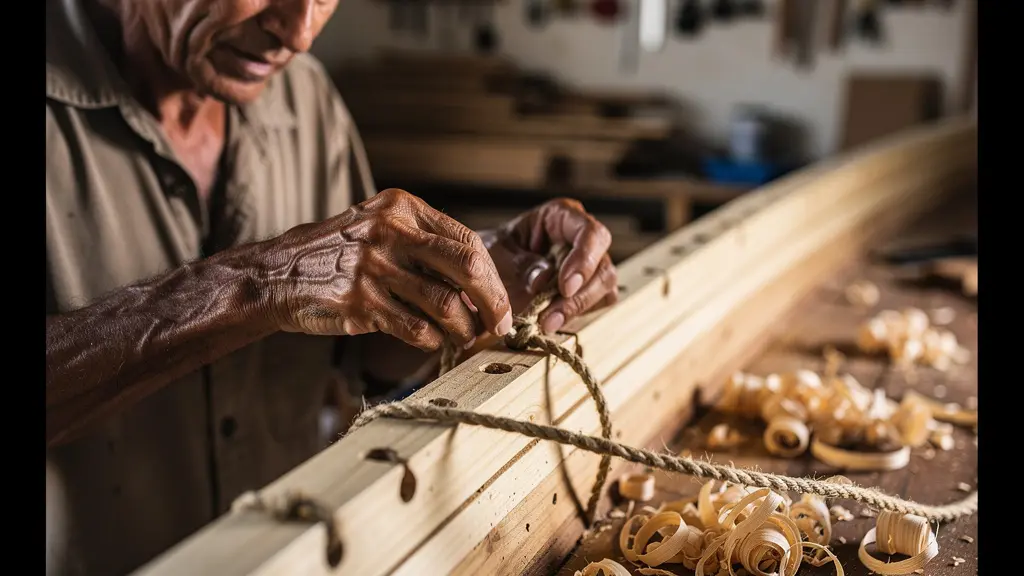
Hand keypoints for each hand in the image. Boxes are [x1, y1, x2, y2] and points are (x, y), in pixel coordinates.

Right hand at [261, 188, 511, 350]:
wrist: (278, 273)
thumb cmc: (338, 254)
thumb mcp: (378, 226)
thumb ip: (424, 244)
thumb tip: (478, 283)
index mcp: (402, 208)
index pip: (467, 241)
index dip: (492, 277)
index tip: (500, 301)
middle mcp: (390, 232)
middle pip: (466, 268)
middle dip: (493, 302)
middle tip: (500, 326)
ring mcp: (374, 267)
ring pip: (445, 304)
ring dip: (464, 328)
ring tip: (465, 338)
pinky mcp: (361, 302)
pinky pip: (415, 328)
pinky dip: (432, 340)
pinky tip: (432, 341)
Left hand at [481, 198, 617, 333]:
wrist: (486, 270)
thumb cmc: (494, 251)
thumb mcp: (497, 253)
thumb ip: (519, 265)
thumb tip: (543, 281)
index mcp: (562, 215)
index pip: (591, 233)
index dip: (584, 260)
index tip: (565, 287)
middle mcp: (582, 237)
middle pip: (602, 265)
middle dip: (579, 295)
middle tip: (550, 317)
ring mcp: (589, 263)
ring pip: (605, 287)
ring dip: (577, 308)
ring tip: (546, 323)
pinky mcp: (589, 286)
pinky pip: (597, 302)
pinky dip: (577, 314)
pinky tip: (552, 320)